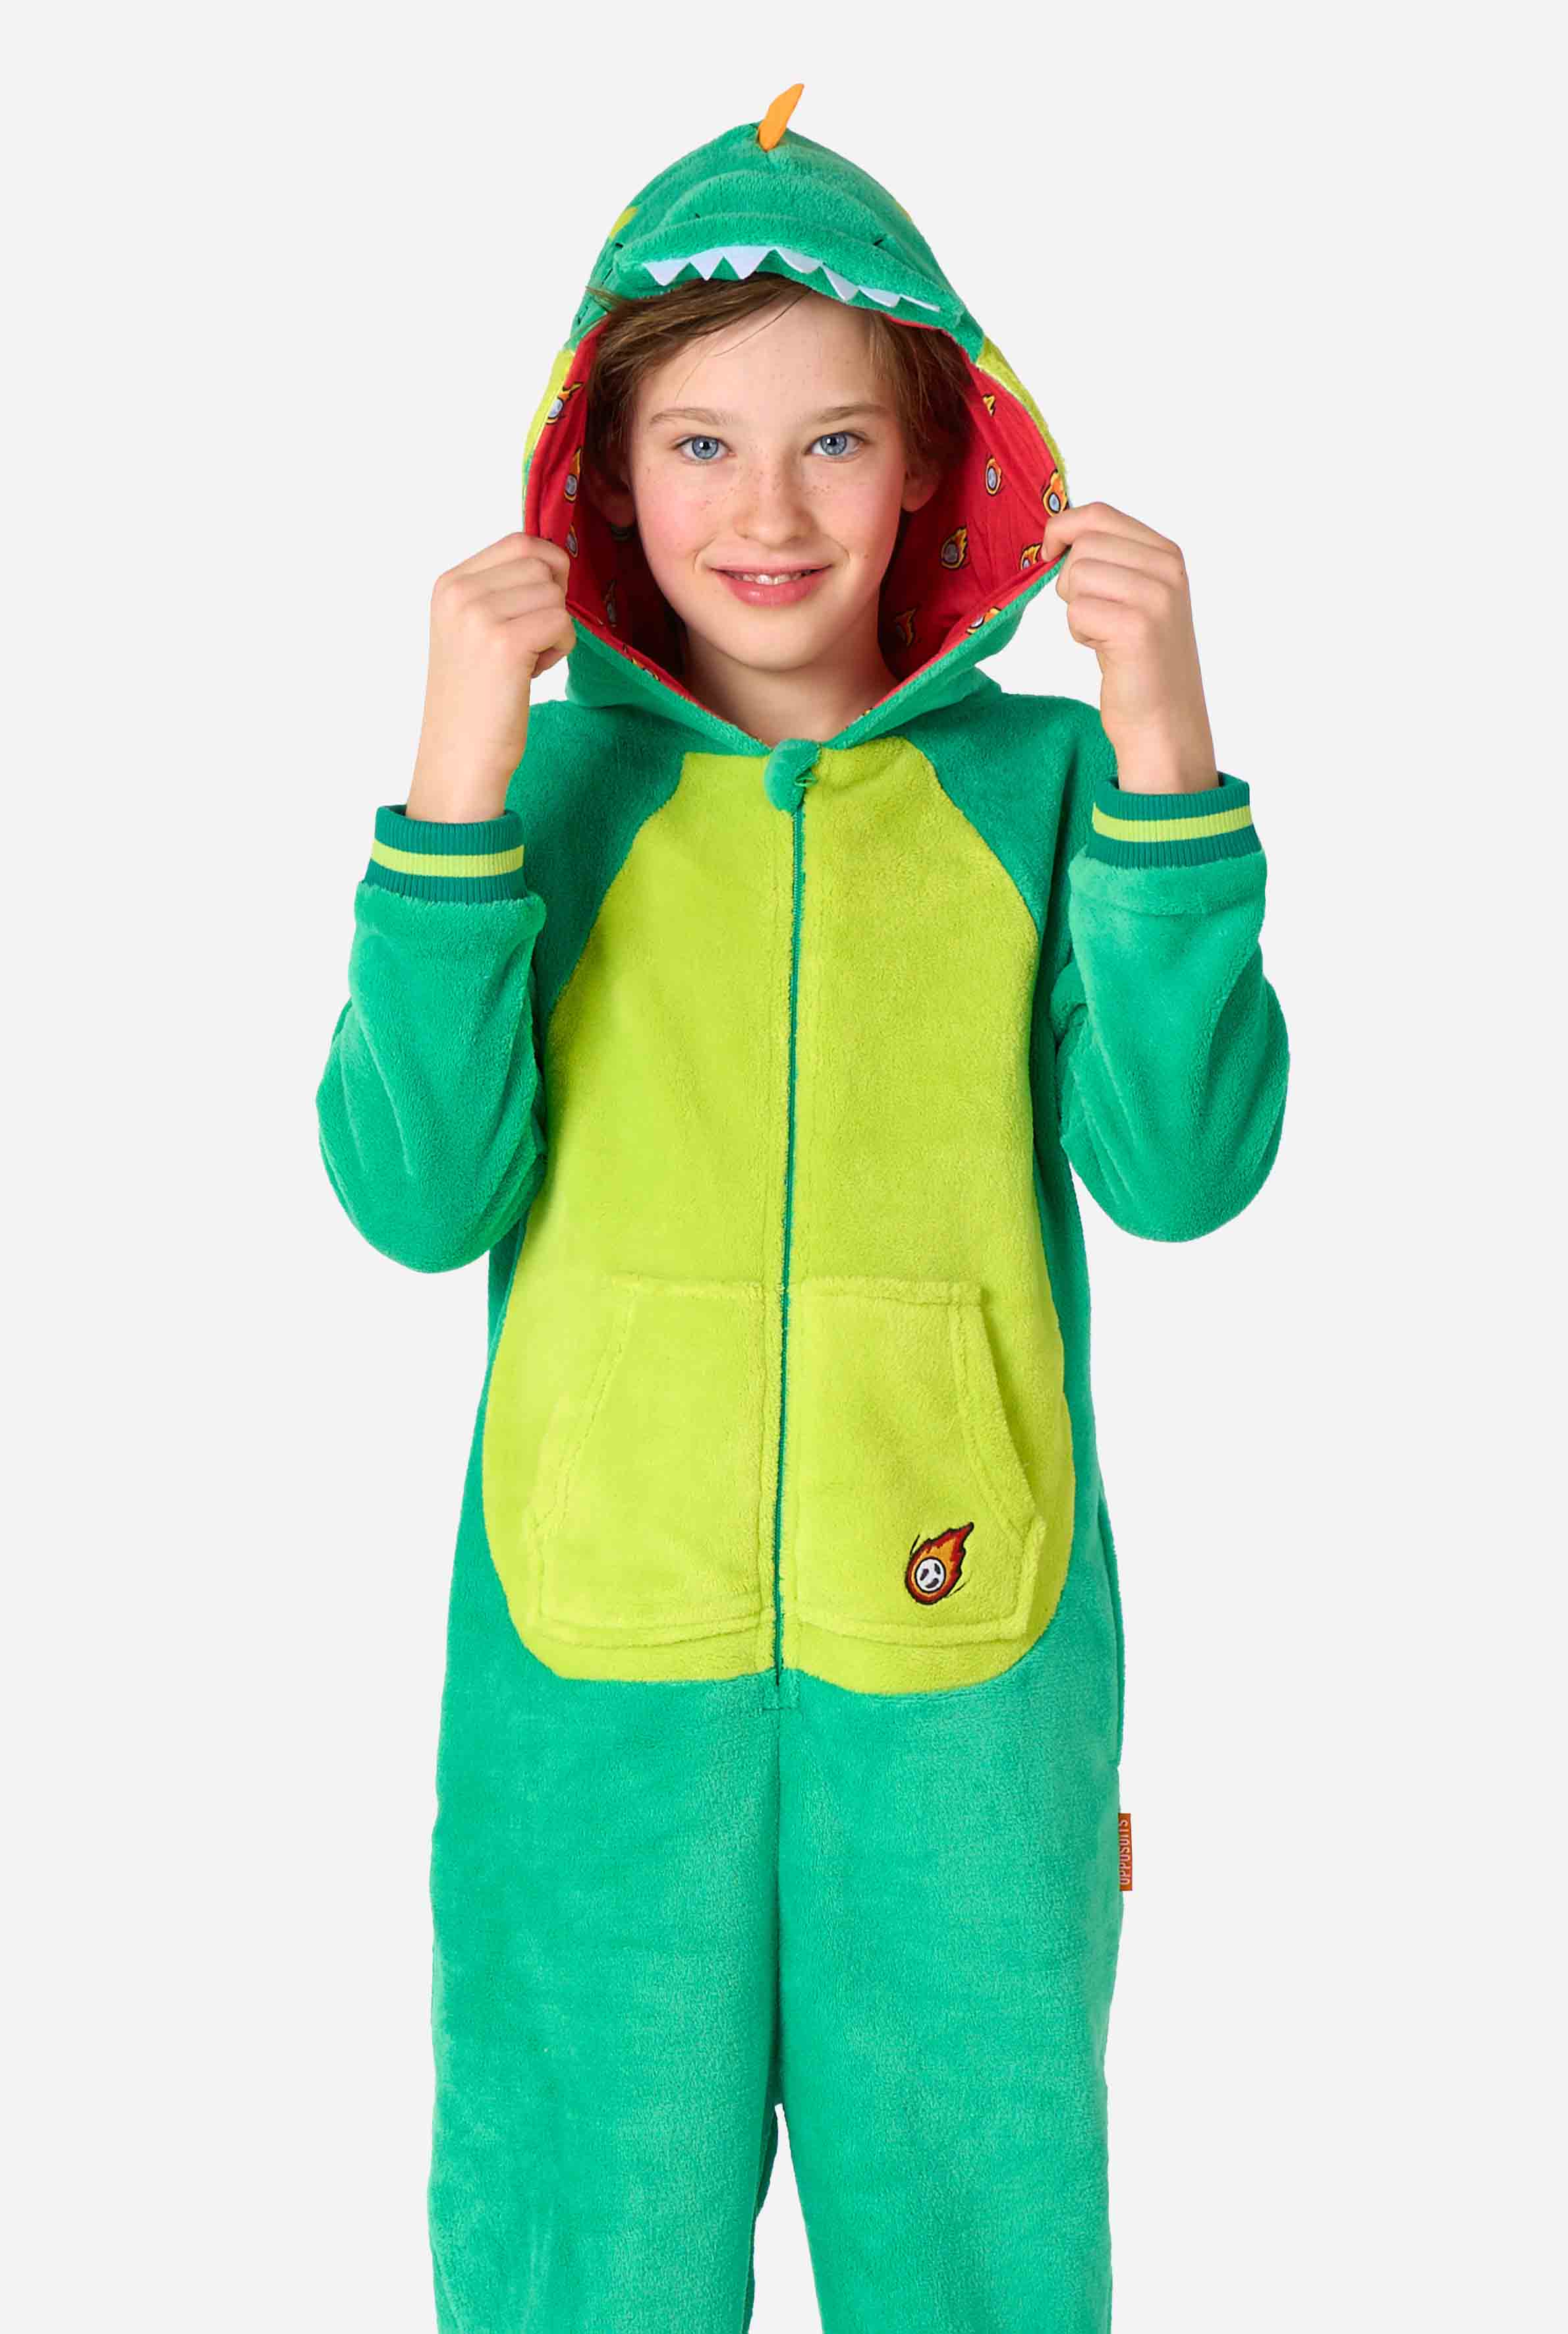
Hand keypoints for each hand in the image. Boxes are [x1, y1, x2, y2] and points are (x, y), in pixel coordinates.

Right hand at [405, 532, 575, 821]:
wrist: (460, 756)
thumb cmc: (478, 698)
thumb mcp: (473, 630)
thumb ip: (502, 590)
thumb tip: (555, 559)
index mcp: (449, 583)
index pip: (519, 542)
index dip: (546, 573)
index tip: (534, 614)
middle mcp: (459, 591)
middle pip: (542, 562)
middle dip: (553, 601)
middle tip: (531, 642)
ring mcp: (479, 614)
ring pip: (555, 593)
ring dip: (556, 628)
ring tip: (528, 661)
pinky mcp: (505, 642)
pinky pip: (562, 622)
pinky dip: (561, 648)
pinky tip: (534, 672)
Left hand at [1040, 500, 1218, 793]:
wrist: (1164, 721)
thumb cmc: (1139, 661)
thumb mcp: (1134, 595)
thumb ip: (1108, 559)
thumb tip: (1056, 532)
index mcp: (1167, 553)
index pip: (1099, 514)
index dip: (1062, 530)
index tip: (1050, 556)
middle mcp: (1167, 568)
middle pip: (1082, 545)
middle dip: (1070, 581)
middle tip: (1094, 615)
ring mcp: (1155, 597)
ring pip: (1076, 576)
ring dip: (1076, 610)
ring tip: (1102, 634)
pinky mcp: (1136, 627)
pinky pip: (1077, 611)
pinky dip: (1079, 634)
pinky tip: (1104, 651)